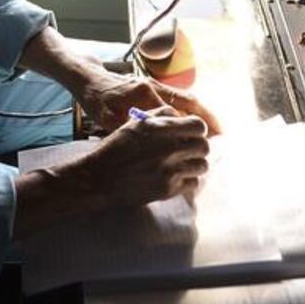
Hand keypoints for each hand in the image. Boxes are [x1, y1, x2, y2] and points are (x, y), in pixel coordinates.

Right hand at [75, 109, 209, 208]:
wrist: (100, 177)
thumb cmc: (116, 148)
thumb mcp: (136, 123)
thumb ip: (161, 115)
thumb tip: (181, 116)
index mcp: (162, 128)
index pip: (199, 125)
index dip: (198, 129)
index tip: (192, 133)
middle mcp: (169, 148)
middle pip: (204, 146)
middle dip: (198, 147)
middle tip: (189, 150)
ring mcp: (170, 170)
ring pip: (202, 166)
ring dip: (195, 165)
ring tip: (183, 165)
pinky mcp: (168, 189)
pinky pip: (193, 184)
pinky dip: (188, 181)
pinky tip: (176, 178)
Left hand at [76, 67, 220, 136]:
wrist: (88, 79)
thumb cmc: (96, 101)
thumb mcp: (108, 119)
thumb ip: (130, 130)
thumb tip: (150, 146)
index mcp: (145, 95)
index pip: (176, 114)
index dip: (192, 129)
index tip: (205, 143)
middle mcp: (154, 87)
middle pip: (189, 103)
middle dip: (206, 119)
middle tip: (221, 137)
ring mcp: (155, 85)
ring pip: (186, 98)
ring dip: (202, 113)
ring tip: (216, 131)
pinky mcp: (153, 85)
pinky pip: (178, 97)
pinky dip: (191, 109)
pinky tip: (196, 122)